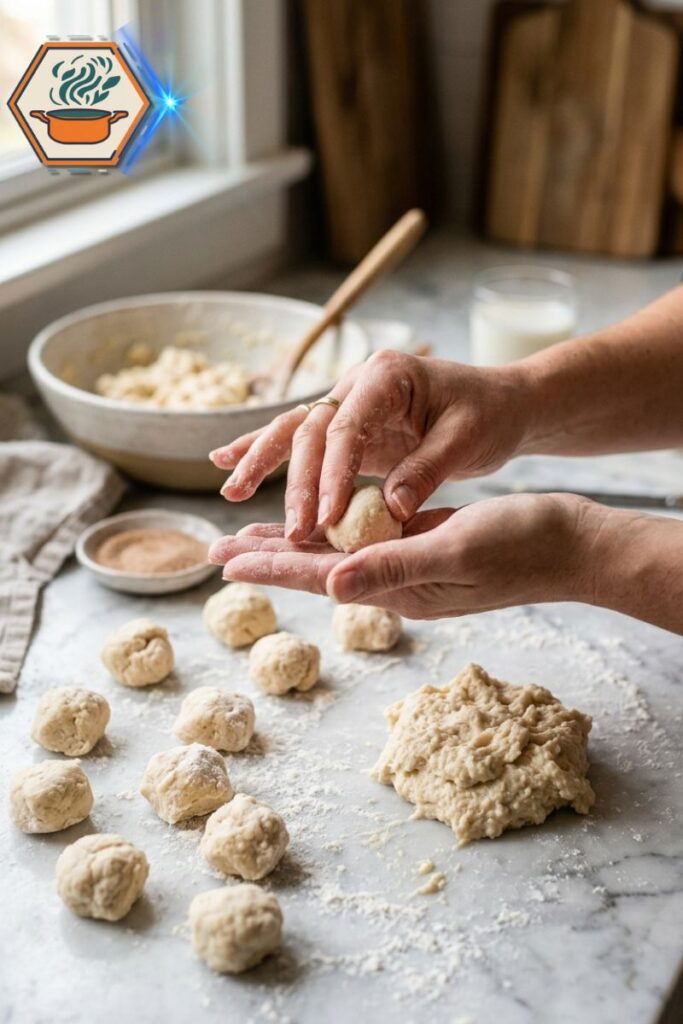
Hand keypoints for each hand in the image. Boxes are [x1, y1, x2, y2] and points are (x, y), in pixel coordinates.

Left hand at [208, 494, 599, 618]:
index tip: (221, 559)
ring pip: (337, 552)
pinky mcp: (425, 543)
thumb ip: (394, 568)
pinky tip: (321, 516)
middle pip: (317, 569)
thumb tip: (333, 586)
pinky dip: (336, 526)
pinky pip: (367, 537)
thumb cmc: (521, 546)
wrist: (569, 544)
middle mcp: (397, 581)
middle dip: (266, 557)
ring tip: (251, 535)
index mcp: (398, 587)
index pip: (320, 576)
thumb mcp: (456, 551)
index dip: (269, 565)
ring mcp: (410, 565)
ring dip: (294, 543)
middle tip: (214, 549)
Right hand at [210, 350, 529, 540]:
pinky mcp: (348, 426)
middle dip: (295, 481)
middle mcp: (359, 383)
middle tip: (291, 532)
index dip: (331, 474)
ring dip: (260, 460)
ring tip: (230, 491)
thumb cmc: (489, 415)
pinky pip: (301, 438)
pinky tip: (226, 460)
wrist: (500, 401)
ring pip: (294, 430)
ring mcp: (348, 402)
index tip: (325, 519)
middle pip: (311, 430)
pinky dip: (264, 448)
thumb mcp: (468, 440)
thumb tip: (390, 510)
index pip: (346, 427)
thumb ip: (427, 470)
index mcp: (388, 376)